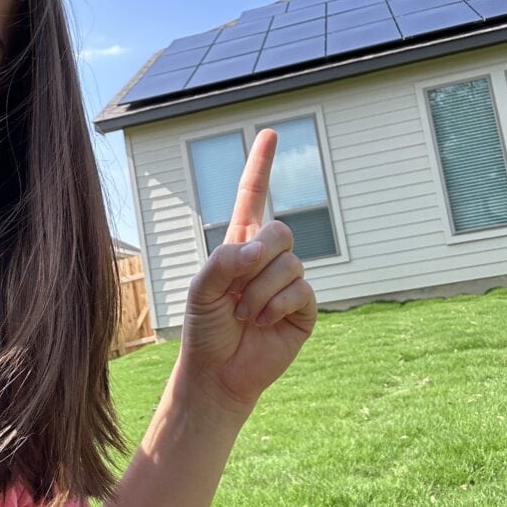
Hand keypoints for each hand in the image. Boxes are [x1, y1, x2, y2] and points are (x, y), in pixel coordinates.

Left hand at [179, 129, 316, 411]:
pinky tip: (262, 322)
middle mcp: (266, 258)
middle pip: (281, 230)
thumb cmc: (205, 327)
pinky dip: (276, 306)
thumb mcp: (203, 288)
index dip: (261, 166)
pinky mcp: (303, 307)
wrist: (218, 371)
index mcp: (240, 244)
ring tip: (245, 314)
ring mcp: (287, 282)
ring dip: (260, 292)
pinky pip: (300, 290)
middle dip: (259, 257)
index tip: (269, 134)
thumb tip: (261, 249)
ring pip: (289, 263)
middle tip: (238, 289)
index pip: (253, 196)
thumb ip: (226, 259)